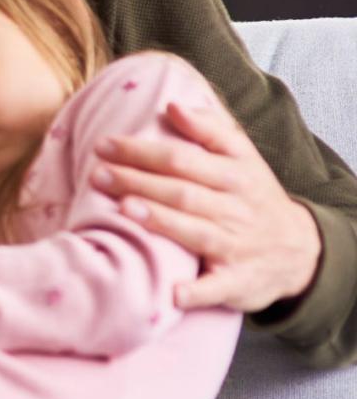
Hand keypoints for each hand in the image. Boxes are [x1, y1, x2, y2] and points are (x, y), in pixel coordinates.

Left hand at [93, 100, 321, 310]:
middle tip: (98, 175)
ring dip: (161, 222)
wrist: (300, 250)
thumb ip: (209, 130)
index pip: (183, 158)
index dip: (143, 151)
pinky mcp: (238, 281)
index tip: (104, 145)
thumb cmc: (254, 197)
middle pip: (183, 192)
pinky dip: (196, 291)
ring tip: (125, 210)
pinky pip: (216, 287)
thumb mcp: (243, 158)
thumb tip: (173, 105)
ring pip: (196, 232)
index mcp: (235, 175)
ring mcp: (236, 246)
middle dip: (139, 182)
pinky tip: (172, 293)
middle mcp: (235, 208)